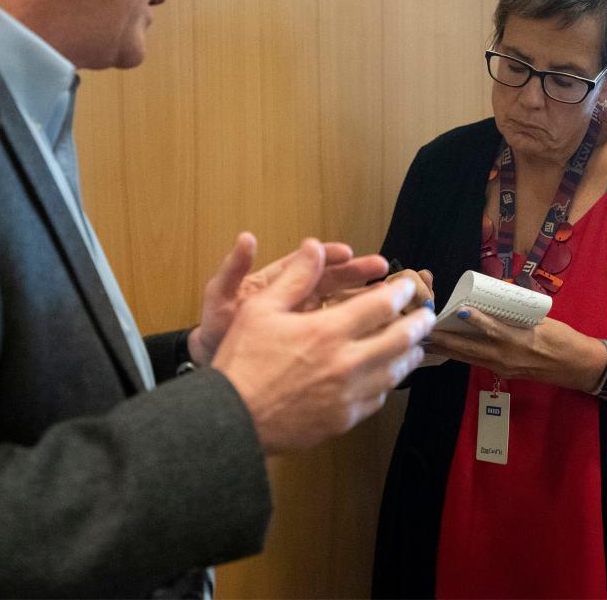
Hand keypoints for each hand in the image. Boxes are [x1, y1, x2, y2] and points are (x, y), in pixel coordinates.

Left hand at [191, 232, 389, 364]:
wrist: (216, 368)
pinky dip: (358, 331)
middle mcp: (298, 298)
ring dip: (364, 300)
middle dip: (357, 274)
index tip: (347, 252)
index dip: (328, 256)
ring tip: (390, 297)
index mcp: (279, 282)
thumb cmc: (216, 328)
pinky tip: (380, 333)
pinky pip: (339, 334)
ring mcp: (307, 322)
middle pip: (333, 281)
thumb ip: (234, 269)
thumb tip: (246, 238)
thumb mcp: (221, 297)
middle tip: (383, 269)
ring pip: (341, 307)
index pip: (308, 264)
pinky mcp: (313, 344)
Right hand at [212, 239, 435, 453]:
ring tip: (416, 347)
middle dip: (417, 324)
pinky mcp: (344, 420)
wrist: (234, 419)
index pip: (380, 305)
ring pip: (394, 373)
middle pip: (399, 340)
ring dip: (409, 355)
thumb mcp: (261, 308)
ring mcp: (349, 395)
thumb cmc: (243, 359)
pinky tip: (385, 378)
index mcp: (329, 330)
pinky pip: (376, 399)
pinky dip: (386, 384)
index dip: (400, 291)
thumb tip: (314, 247)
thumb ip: (295, 278)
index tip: (408, 284)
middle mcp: (347, 363)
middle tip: (426, 315)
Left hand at [425, 308, 606, 392]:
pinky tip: (446, 349)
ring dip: (448, 349)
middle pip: (471, 348)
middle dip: (447, 340)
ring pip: (469, 357)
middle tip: (425, 329)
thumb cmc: (562, 338)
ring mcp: (502, 366)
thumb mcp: (541, 319)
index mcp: (520, 340)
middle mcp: (507, 356)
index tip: (459, 310)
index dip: (476, 320)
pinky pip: (476, 362)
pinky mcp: (502, 372)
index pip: (494, 330)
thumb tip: (495, 295)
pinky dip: (460, 355)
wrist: (577, 367)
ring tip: (426, 340)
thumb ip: (516, 312)